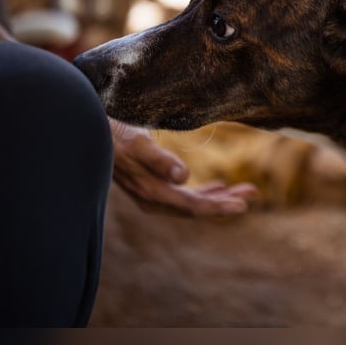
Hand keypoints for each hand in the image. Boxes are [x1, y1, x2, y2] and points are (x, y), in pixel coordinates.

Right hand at [109, 118, 257, 216]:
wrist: (90, 137)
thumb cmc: (115, 137)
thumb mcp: (137, 144)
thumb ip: (159, 160)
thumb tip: (184, 176)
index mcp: (153, 194)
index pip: (192, 206)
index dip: (219, 207)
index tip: (243, 205)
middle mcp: (155, 199)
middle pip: (197, 207)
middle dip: (226, 202)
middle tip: (254, 193)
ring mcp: (154, 194)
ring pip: (193, 201)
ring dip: (219, 196)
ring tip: (245, 190)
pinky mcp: (154, 185)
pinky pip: (185, 194)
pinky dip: (204, 192)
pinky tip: (218, 187)